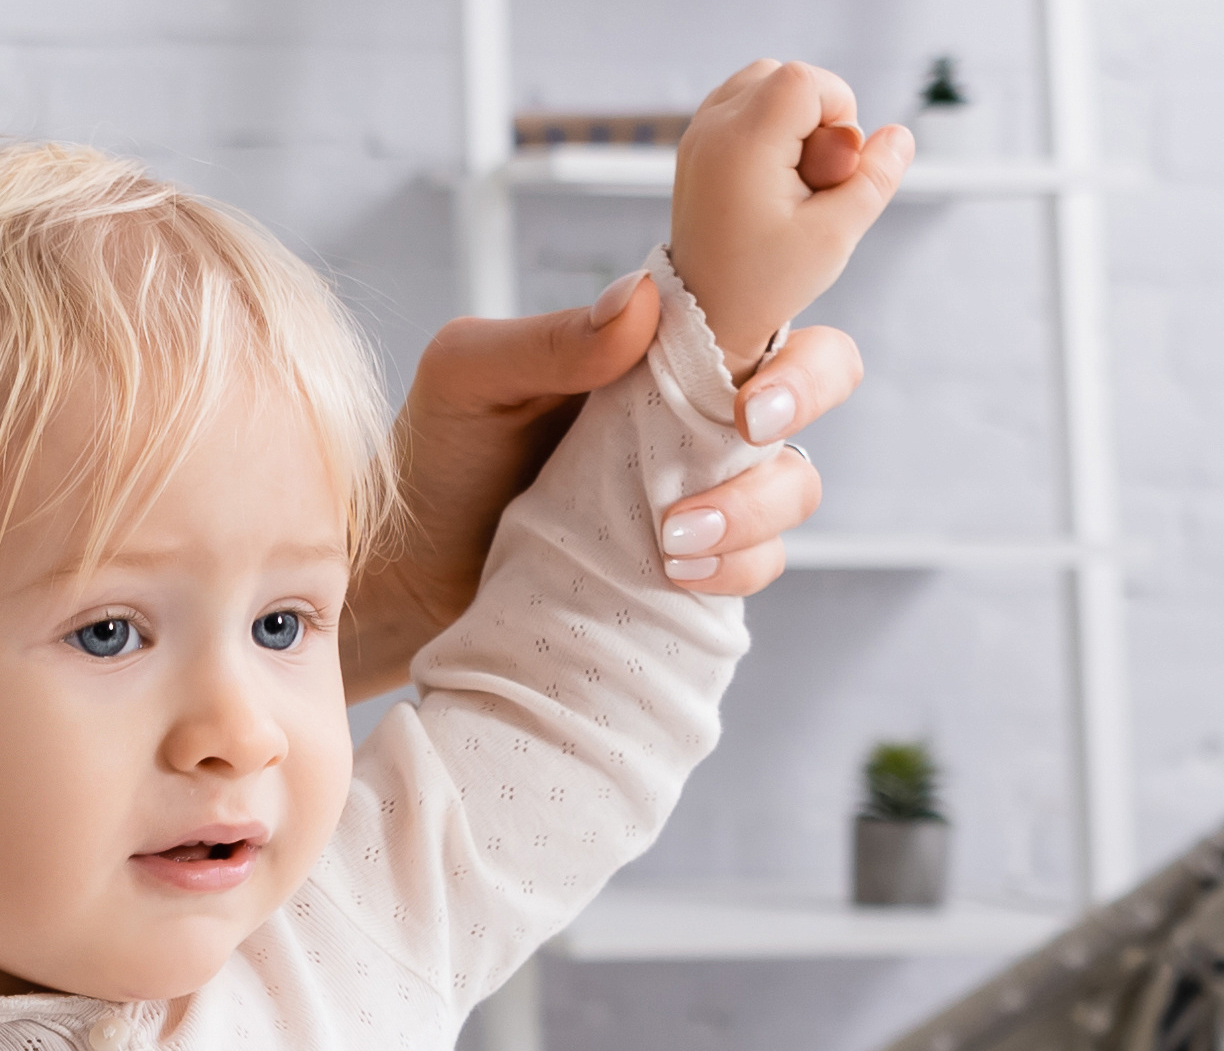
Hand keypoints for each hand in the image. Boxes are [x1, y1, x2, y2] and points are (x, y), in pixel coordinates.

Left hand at [345, 277, 863, 691]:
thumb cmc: (434, 453)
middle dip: (804, 401)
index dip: (787, 330)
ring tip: (673, 540)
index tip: (750, 387)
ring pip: (794, 480)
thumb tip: (640, 300)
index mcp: (658, 342)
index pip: (761, 306)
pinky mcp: (694, 559)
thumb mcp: (468, 376)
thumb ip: (549, 337)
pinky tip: (678, 577)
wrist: (407, 568)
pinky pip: (760, 561)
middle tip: (748, 433)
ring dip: (759, 508)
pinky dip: (739, 568)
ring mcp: (702, 484)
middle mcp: (695, 406)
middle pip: (816, 379)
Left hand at [671, 59, 911, 378]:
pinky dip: (768, 125)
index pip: (806, 80)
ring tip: (791, 177)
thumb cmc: (768, 280)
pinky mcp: (696, 142)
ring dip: (792, 118)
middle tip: (810, 178)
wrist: (706, 311)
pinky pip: (744, 103)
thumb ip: (876, 178)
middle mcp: (713, 126)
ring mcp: (698, 132)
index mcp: (743, 143)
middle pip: (785, 75)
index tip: (832, 167)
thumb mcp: (836, 234)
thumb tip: (900, 134)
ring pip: (764, 83)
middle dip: (816, 116)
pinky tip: (772, 176)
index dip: (838, 114)